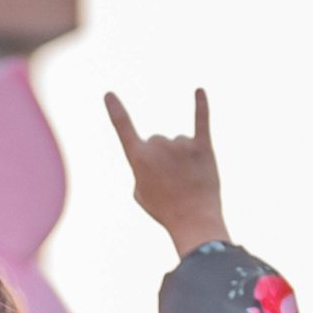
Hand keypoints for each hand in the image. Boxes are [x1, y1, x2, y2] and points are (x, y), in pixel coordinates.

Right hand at [106, 89, 228, 257]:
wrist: (193, 221)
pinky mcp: (203, 146)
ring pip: (179, 143)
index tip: (109, 95)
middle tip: (171, 183)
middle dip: (163, 159)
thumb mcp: (141, 195)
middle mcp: (158, 146)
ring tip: (187, 180)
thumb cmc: (165, 211)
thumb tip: (155, 159)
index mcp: (139, 158)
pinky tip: (199, 91)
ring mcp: (181, 144)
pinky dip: (201, 105)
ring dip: (182, 158)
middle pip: (157, 142)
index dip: (116, 111)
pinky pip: (202, 120)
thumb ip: (142, 170)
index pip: (123, 128)